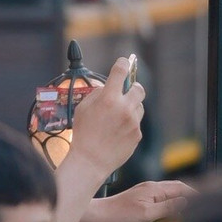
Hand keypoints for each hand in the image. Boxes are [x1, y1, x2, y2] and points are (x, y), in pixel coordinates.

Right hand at [68, 56, 145, 179]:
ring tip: (115, 118)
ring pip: (138, 107)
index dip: (123, 63)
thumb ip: (97, 95)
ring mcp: (133, 122)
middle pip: (139, 89)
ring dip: (130, 107)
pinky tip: (116, 131)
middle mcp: (124, 108)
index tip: (124, 62)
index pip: (121, 71)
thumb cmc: (83, 134)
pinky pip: (136, 123)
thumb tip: (107, 88)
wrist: (91, 160)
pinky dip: (128, 123)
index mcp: (108, 98)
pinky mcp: (138, 134)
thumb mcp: (82, 109)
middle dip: (133, 88)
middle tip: (126, 92)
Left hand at [80, 179, 196, 221]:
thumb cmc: (120, 216)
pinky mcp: (141, 201)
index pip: (181, 187)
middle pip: (178, 188)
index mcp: (154, 189)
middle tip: (206, 206)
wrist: (100, 217)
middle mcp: (151, 188)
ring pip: (170, 194)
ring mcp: (146, 194)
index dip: (197, 193)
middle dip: (192, 195)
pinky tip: (175, 213)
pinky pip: (162, 200)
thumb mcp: (147, 214)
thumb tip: (187, 201)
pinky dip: (172, 204)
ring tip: (195, 210)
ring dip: (182, 200)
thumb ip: (168, 207)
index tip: (210, 201)